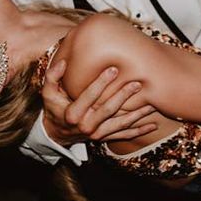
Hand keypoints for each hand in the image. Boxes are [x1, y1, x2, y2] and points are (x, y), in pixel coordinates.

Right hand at [41, 59, 157, 145]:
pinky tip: (152, 125)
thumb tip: (63, 62)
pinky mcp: (104, 138)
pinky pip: (123, 135)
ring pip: (119, 123)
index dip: (101, 83)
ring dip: (137, 114)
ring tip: (151, 103)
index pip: (89, 96)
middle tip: (137, 83)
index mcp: (73, 113)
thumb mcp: (48, 93)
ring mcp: (96, 134)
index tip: (114, 69)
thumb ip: (53, 77)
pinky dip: (138, 131)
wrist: (56, 134)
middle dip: (123, 96)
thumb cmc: (54, 108)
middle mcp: (86, 125)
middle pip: (108, 109)